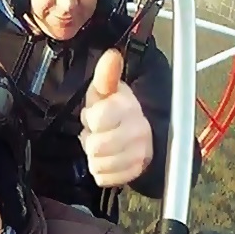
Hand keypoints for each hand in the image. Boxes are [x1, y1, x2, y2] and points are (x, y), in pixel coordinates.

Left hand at [79, 49, 153, 186]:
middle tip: (99, 132)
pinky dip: (101, 170)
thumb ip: (106, 75)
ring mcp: (138, 156)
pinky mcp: (133, 174)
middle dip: (91, 139)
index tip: (98, 115)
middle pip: (94, 146)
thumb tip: (111, 55)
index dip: (91, 118)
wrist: (143, 136)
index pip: (97, 119)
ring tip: (103, 144)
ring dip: (95, 155)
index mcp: (129, 109)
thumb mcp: (108, 91)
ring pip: (97, 163)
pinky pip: (102, 178)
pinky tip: (108, 158)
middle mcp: (138, 133)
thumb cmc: (117, 111)